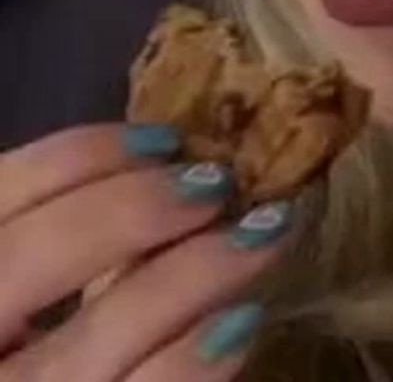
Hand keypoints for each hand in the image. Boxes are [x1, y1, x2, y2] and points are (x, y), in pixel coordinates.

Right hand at [0, 123, 293, 380]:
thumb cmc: (60, 340)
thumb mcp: (50, 282)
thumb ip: (83, 232)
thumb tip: (177, 164)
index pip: (3, 192)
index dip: (82, 154)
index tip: (167, 138)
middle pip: (28, 258)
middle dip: (129, 207)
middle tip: (216, 182)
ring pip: (92, 340)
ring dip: (190, 276)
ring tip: (262, 236)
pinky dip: (190, 359)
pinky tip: (244, 319)